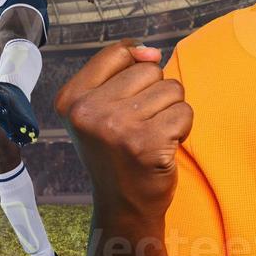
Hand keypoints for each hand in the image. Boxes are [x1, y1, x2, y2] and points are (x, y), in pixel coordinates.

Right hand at [56, 39, 190, 221]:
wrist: (123, 205)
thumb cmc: (117, 151)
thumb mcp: (100, 108)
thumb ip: (122, 69)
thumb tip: (152, 51)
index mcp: (71, 98)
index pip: (118, 52)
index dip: (135, 71)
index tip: (127, 101)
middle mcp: (88, 111)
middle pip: (149, 69)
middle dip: (155, 95)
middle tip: (140, 125)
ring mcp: (116, 127)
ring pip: (171, 88)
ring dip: (170, 112)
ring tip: (152, 135)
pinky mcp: (147, 143)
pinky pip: (184, 111)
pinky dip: (182, 129)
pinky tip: (163, 147)